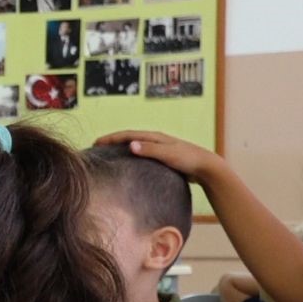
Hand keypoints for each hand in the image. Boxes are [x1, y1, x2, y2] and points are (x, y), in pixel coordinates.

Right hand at [93, 130, 222, 181]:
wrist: (206, 167)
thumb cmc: (188, 159)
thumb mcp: (168, 154)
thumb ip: (150, 150)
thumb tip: (130, 145)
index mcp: (154, 137)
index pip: (127, 135)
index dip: (111, 138)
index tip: (96, 143)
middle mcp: (155, 141)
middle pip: (129, 138)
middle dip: (113, 142)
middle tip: (97, 148)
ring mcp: (159, 149)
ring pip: (135, 146)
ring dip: (121, 148)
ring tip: (109, 156)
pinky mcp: (162, 158)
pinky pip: (141, 155)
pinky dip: (131, 156)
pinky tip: (128, 165)